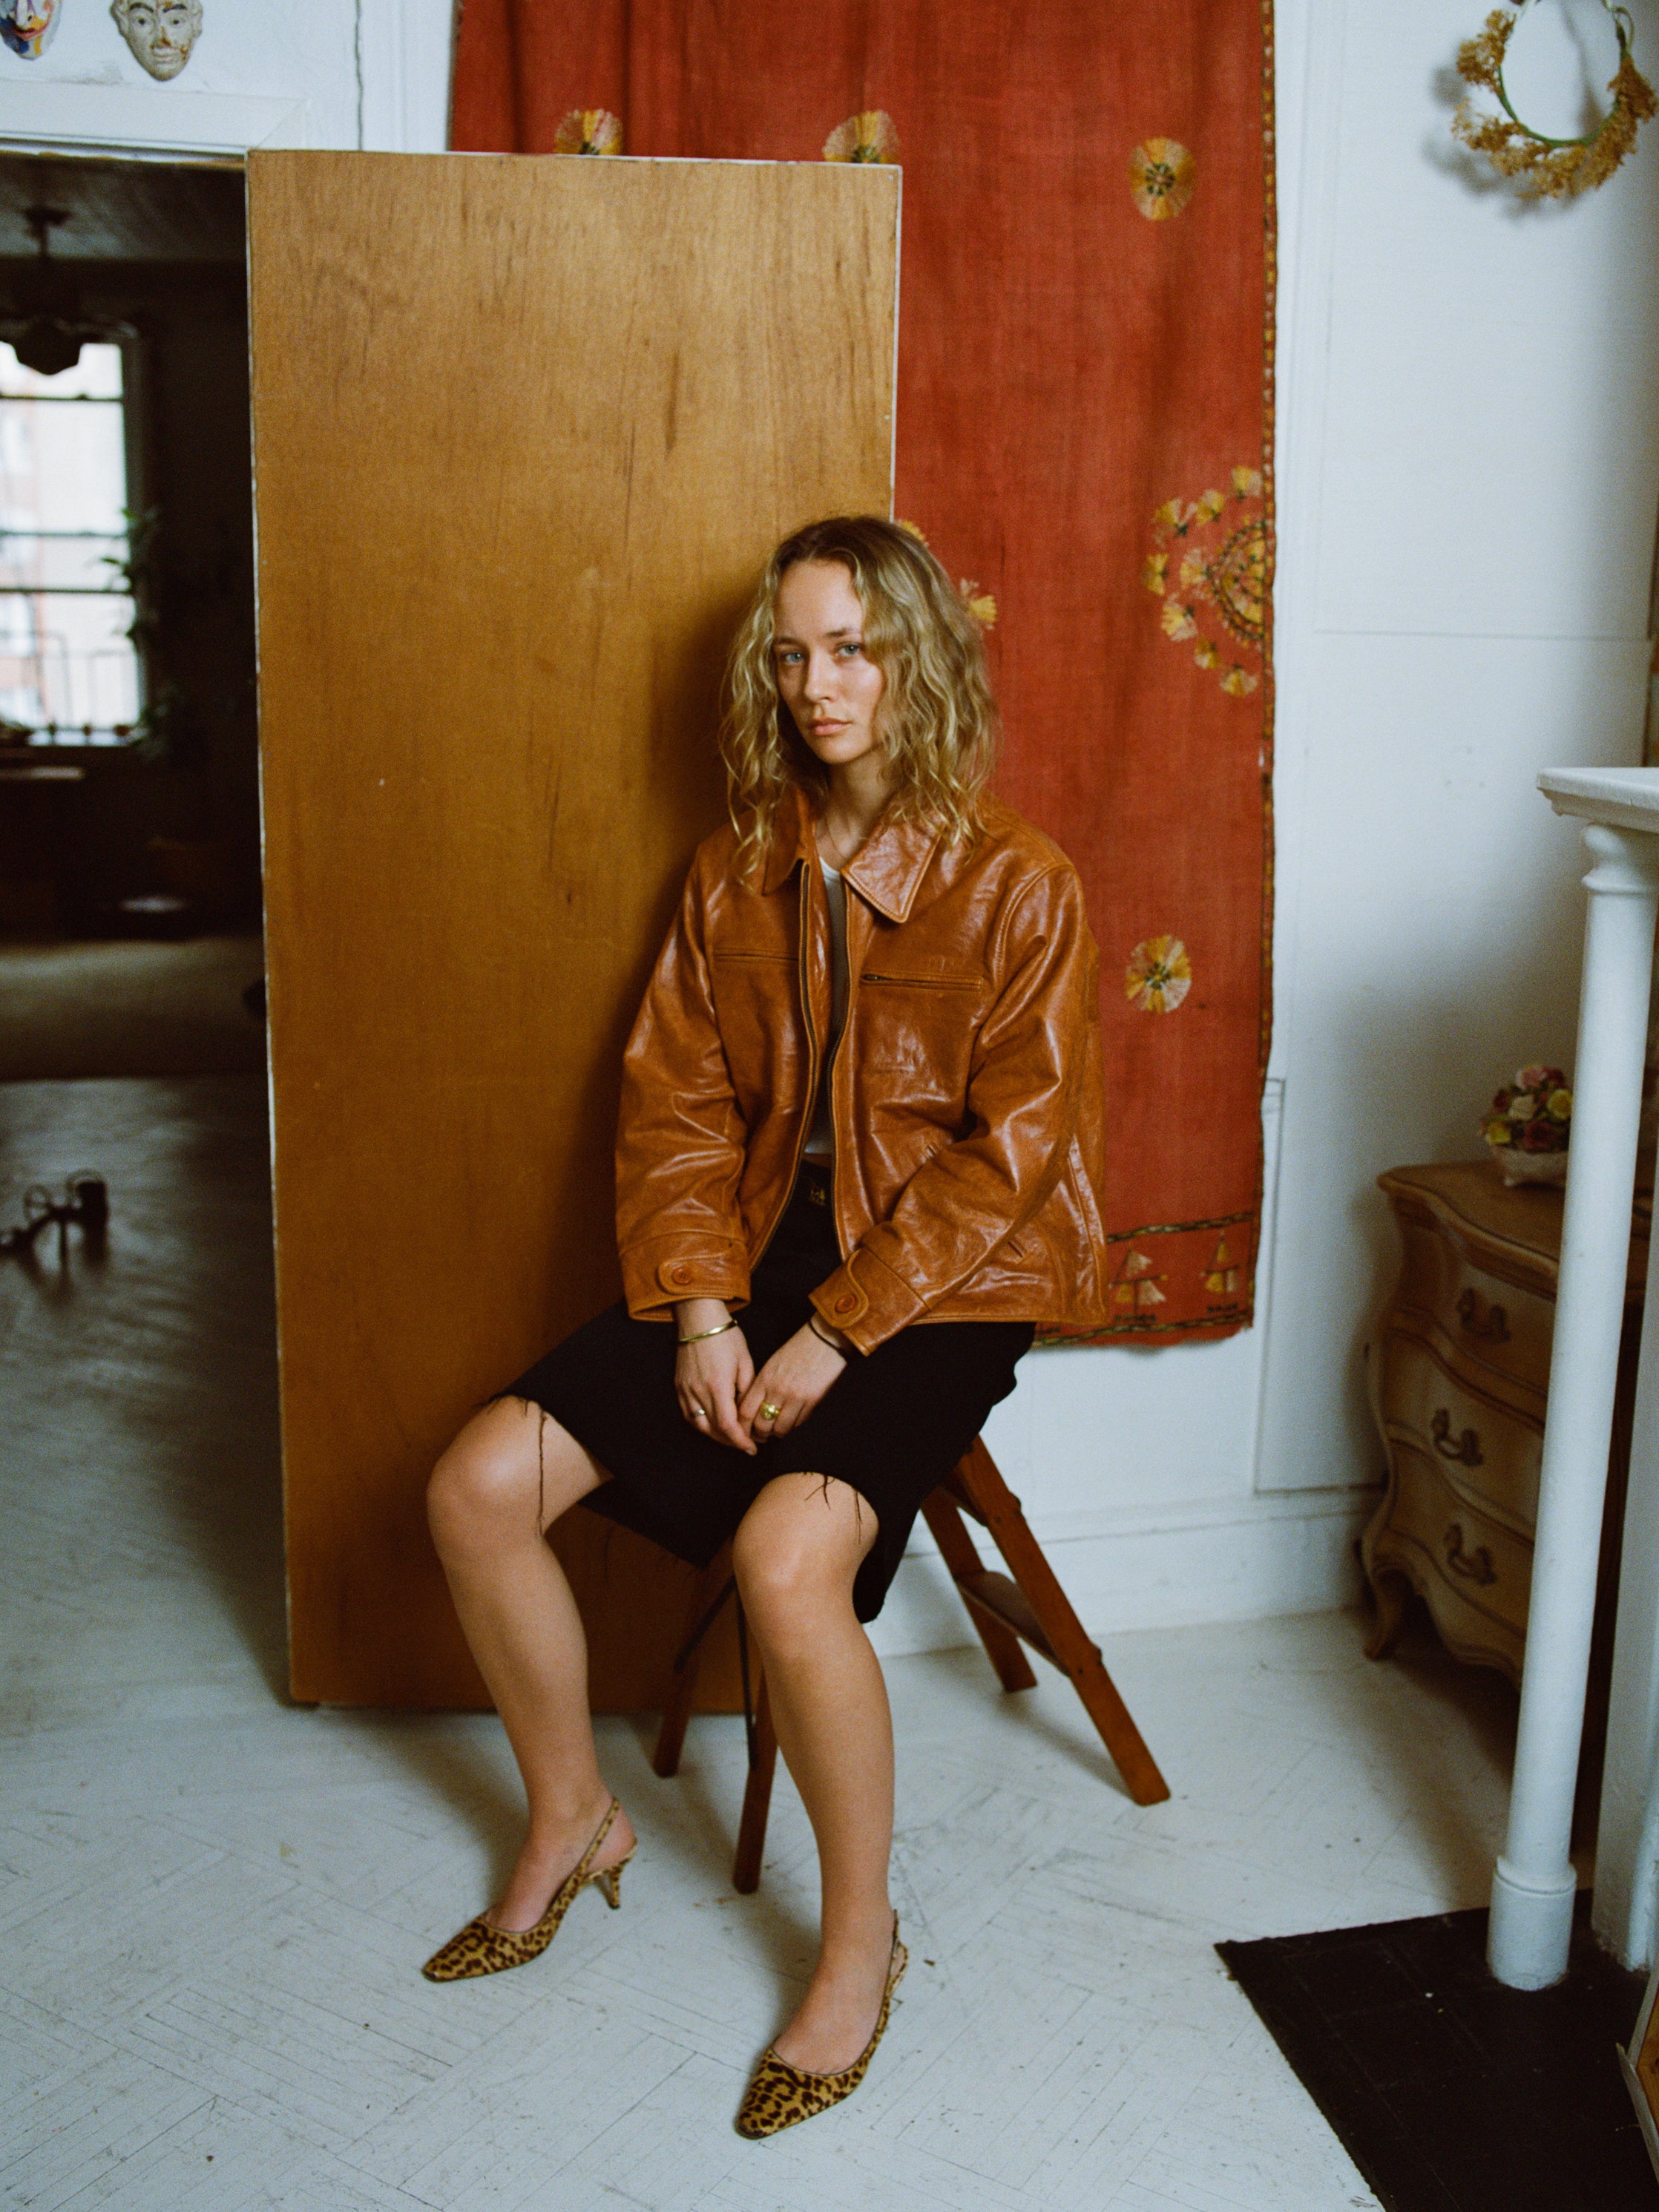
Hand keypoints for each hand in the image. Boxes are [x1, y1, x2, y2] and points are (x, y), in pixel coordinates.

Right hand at [674, 1301, 755, 1451]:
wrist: (699, 1319)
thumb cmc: (725, 1337)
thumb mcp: (745, 1362)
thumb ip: (747, 1390)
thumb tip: (749, 1413)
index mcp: (718, 1386)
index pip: (728, 1426)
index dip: (741, 1441)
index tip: (752, 1448)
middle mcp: (698, 1391)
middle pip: (714, 1430)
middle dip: (732, 1441)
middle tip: (747, 1444)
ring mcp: (685, 1390)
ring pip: (699, 1425)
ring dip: (716, 1436)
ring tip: (731, 1438)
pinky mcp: (678, 1386)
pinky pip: (689, 1414)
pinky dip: (702, 1424)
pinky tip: (713, 1425)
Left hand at [739, 1322, 847, 1441]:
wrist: (824, 1339)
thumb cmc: (798, 1349)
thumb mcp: (773, 1364)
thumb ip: (762, 1385)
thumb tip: (754, 1407)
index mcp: (765, 1379)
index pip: (745, 1411)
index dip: (742, 1426)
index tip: (744, 1430)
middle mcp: (778, 1390)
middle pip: (761, 1424)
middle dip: (759, 1434)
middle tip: (761, 1435)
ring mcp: (796, 1397)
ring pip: (780, 1429)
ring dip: (777, 1433)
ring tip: (778, 1430)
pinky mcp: (813, 1401)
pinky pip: (798, 1424)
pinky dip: (793, 1426)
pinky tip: (792, 1422)